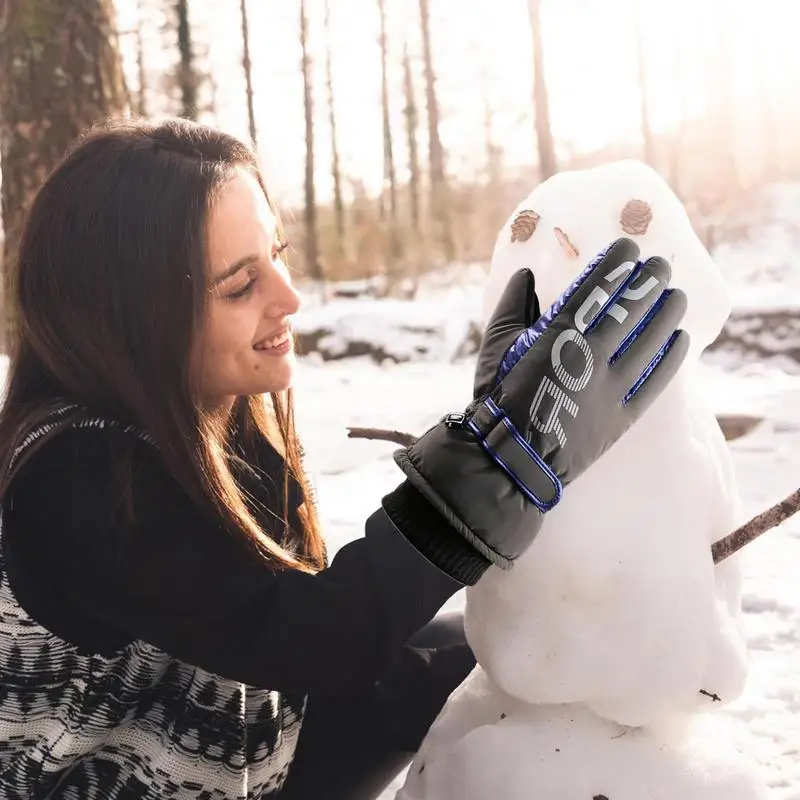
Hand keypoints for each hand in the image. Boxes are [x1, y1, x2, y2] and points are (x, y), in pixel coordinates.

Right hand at [392, 238, 688, 567]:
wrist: (512, 460)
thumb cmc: (498, 401)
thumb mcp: (495, 347)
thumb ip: (513, 306)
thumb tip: (527, 274)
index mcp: (558, 336)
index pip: (597, 288)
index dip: (616, 264)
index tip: (629, 248)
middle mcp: (591, 355)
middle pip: (632, 308)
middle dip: (650, 281)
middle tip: (661, 265)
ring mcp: (612, 386)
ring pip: (652, 340)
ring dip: (668, 313)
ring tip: (678, 295)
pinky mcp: (624, 415)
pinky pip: (657, 380)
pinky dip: (671, 357)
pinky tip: (680, 339)